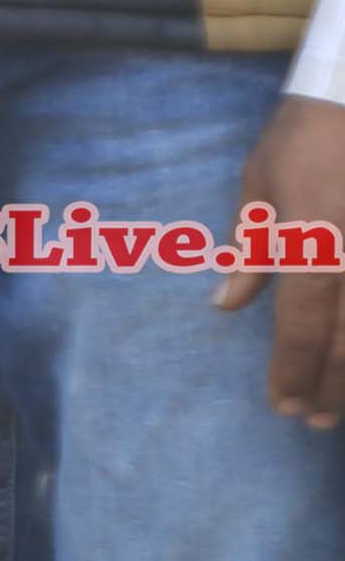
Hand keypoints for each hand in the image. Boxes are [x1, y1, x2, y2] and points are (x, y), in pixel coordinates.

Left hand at [221, 93, 344, 424]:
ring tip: (337, 406)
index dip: (291, 371)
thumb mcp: (260, 188)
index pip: (300, 326)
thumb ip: (250, 251)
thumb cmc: (303, 139)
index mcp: (311, 246)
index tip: (281, 403)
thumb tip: (227, 304)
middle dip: (329, 388)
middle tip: (312, 421)